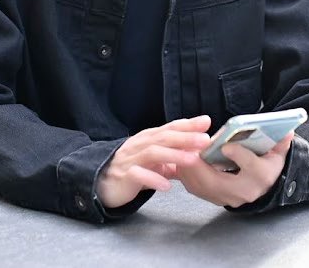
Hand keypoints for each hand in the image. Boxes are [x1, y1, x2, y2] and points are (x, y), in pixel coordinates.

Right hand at [96, 115, 212, 208]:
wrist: (101, 184)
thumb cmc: (131, 169)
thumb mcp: (154, 160)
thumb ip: (172, 156)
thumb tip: (197, 153)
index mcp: (148, 139)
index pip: (169, 128)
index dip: (188, 124)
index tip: (206, 121)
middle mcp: (139, 145)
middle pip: (163, 137)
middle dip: (185, 137)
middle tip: (205, 139)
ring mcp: (130, 160)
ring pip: (152, 153)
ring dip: (174, 156)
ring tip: (193, 160)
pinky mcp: (123, 176)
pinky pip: (138, 176)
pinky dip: (153, 179)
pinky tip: (166, 186)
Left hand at [177, 133, 292, 207]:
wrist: (263, 187)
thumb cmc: (267, 165)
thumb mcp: (277, 153)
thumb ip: (281, 142)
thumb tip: (287, 131)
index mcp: (261, 177)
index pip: (252, 168)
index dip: (240, 156)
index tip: (227, 145)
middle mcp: (243, 192)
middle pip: (218, 182)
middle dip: (201, 165)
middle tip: (191, 147)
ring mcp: (227, 198)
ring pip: (203, 187)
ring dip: (190, 169)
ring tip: (181, 151)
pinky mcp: (214, 198)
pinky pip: (196, 188)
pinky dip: (186, 174)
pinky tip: (181, 160)